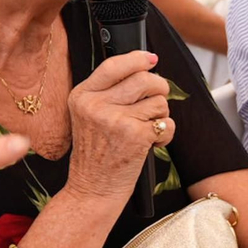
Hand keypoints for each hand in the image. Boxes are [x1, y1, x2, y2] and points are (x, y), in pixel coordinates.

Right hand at [63, 51, 173, 202]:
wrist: (92, 189)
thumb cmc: (95, 155)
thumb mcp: (87, 116)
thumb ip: (107, 93)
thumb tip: (144, 68)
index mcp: (82, 96)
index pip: (113, 65)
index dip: (137, 58)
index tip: (151, 58)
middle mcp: (96, 105)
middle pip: (143, 78)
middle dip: (159, 88)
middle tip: (157, 99)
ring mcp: (115, 119)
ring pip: (158, 100)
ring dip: (160, 114)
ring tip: (147, 128)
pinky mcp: (135, 135)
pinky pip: (165, 122)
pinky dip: (165, 133)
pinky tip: (151, 143)